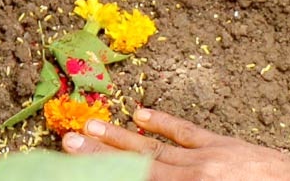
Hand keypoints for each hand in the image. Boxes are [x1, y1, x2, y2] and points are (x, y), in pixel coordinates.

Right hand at [64, 107, 289, 180]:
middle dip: (102, 155)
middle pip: (139, 164)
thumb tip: (152, 176)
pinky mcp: (222, 144)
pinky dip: (163, 123)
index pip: (142, 179)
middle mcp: (195, 174)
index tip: (78, 162)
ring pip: (156, 148)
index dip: (109, 172)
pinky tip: (140, 114)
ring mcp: (207, 157)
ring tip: (90, 126)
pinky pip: (188, 132)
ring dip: (121, 138)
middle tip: (67, 142)